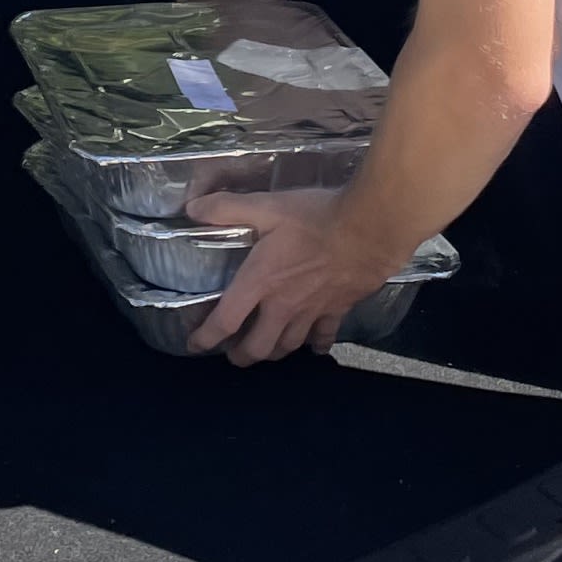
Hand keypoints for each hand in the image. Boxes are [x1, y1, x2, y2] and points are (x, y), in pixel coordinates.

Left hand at [188, 191, 394, 365]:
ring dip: (272, 353)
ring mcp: (312, 312)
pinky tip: (314, 349)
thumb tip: (191, 209)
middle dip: (240, 355)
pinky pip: (324, 337)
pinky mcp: (337, 310)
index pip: (225, 321)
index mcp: (260, 282)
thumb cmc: (315, 218)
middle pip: (257, 347)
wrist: (370, 228)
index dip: (205, 338)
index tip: (193, 345)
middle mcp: (283, 306)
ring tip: (264, 351)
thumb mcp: (267, 206)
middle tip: (231, 353)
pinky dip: (316, 346)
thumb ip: (227, 208)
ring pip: (287, 346)